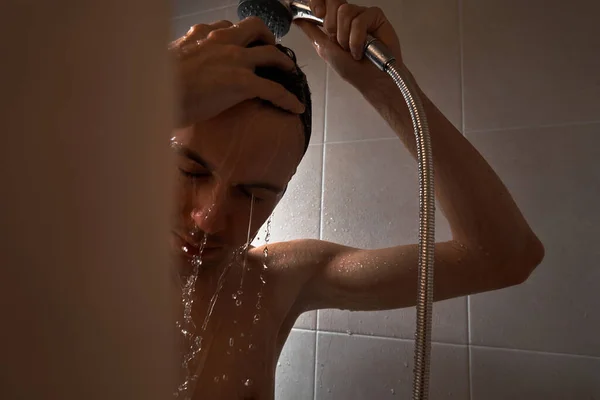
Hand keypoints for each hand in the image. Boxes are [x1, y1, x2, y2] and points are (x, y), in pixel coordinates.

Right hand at [170, 17, 304, 126]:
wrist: (157, 94)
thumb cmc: (157, 83)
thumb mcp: (168, 59)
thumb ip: (183, 56)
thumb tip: (183, 69)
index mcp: (203, 34)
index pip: (227, 26)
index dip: (239, 35)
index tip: (241, 44)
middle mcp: (222, 40)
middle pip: (255, 28)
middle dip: (267, 37)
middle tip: (270, 49)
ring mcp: (235, 60)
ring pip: (271, 54)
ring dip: (284, 62)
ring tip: (290, 71)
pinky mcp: (243, 83)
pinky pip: (274, 89)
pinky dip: (287, 99)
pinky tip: (295, 107)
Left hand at [295, 1, 402, 91]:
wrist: (370, 80)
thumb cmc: (351, 69)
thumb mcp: (324, 48)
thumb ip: (311, 31)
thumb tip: (297, 18)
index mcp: (335, 21)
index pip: (323, 1)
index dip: (318, 3)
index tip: (317, 14)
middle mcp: (348, 16)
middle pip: (334, 2)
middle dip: (332, 25)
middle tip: (338, 42)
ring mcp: (362, 15)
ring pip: (345, 10)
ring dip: (345, 36)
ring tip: (351, 50)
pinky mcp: (375, 17)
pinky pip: (361, 18)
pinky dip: (357, 38)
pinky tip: (361, 50)